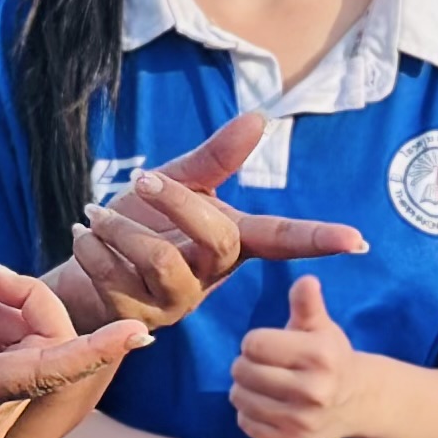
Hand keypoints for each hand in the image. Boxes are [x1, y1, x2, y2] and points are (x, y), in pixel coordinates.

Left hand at [50, 110, 368, 333]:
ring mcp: (177, 303)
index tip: (357, 241)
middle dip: (177, 199)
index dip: (319, 240)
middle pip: (216, 238)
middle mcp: (211, 277)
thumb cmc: (138, 226)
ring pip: (159, 258)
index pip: (283, 241)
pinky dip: (92, 247)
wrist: (80, 276)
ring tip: (93, 211)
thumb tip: (260, 117)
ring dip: (119, 226)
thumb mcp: (176, 183)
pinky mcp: (136, 319)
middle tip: (142, 176)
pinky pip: (117, 277)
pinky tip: (82, 236)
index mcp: (230, 242)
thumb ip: (215, 158)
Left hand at [231, 274, 388, 437]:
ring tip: (263, 383)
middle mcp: (314, 392)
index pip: (253, 343)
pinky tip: (268, 405)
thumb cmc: (329, 356)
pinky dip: (250, 413)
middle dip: (246, 363)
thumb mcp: (321, 326)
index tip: (269, 345)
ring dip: (244, 387)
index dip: (256, 341)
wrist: (357, 402)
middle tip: (263, 365)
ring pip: (240, 398)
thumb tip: (306, 281)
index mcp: (320, 356)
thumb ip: (307, 303)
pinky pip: (245, 423)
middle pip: (242, 371)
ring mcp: (303, 422)